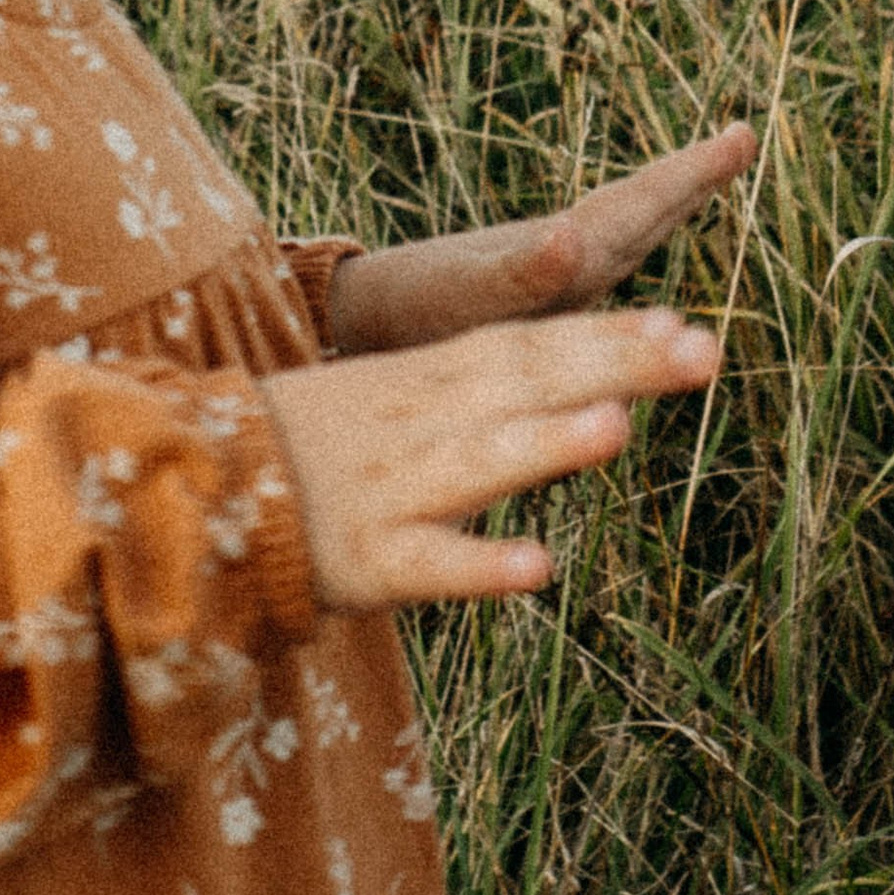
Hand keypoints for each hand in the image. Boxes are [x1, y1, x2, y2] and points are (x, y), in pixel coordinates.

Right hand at [259, 307, 720, 611]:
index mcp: (428, 381)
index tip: (687, 326)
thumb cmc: (315, 447)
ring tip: (619, 430)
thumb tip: (601, 389)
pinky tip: (540, 569)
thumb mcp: (399, 400)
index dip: (607, 334)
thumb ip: (488, 392)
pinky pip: (430, 564)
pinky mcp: (368, 561)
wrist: (190, 486)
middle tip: (702, 353)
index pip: (529, 343)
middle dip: (614, 366)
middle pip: (524, 384)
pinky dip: (482, 566)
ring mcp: (395, 488)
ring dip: (549, 444)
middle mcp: (421, 422)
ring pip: (481, 461)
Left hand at [326, 122, 754, 356]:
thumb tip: (574, 236)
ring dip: (663, 209)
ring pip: (619, 238)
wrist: (358, 327)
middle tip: (741, 136)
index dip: (692, 176)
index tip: (741, 132)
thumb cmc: (406, 313)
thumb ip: (519, 272)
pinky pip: (587, 273)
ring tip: (705, 174)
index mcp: (564, 252)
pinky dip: (614, 251)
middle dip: (690, 179)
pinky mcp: (529, 306)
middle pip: (638, 211)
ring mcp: (546, 277)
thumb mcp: (465, 295)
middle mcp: (562, 258)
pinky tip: (614, 247)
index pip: (641, 206)